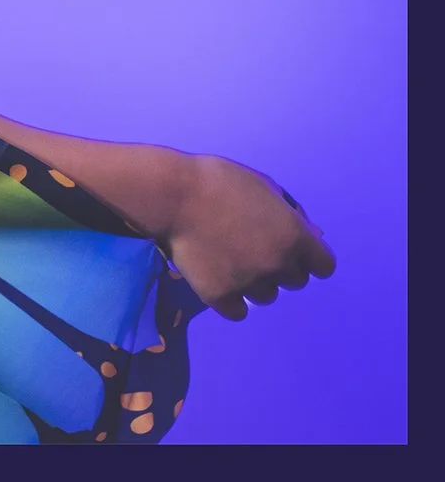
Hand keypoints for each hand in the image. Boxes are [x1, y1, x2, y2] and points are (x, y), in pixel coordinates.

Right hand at [162, 154, 336, 320]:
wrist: (170, 195)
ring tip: (229, 261)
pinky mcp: (220, 295)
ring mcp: (249, 283)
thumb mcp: (263, 185)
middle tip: (251, 248)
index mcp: (295, 237)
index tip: (289, 249)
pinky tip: (218, 278)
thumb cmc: (218, 180)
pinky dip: (231, 299)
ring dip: (255, 282)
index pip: (323, 266)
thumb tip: (312, 236)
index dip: (308, 257)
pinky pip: (238, 311)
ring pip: (266, 296)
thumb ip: (291, 213)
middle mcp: (278, 265)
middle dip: (279, 267)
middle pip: (295, 281)